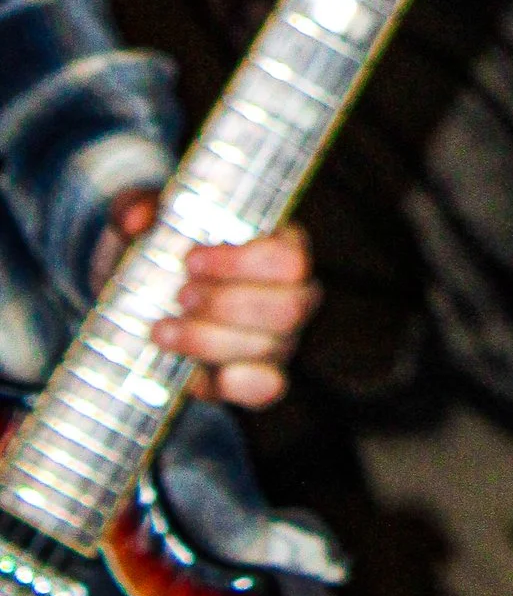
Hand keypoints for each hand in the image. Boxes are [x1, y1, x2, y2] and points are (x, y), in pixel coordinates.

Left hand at [91, 195, 319, 411]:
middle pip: (290, 307)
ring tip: (161, 330)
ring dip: (211, 341)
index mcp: (280, 245)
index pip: (290, 258)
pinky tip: (195, 376)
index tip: (190, 259)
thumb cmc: (156, 246)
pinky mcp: (259, 377)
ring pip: (270, 347)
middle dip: (228, 305)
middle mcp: (292, 293)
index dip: (244, 263)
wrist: (136, 294)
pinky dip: (235, 385)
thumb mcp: (142, 220)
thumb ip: (137, 207)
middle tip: (179, 296)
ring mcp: (280, 338)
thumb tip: (138, 219)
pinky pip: (267, 389)